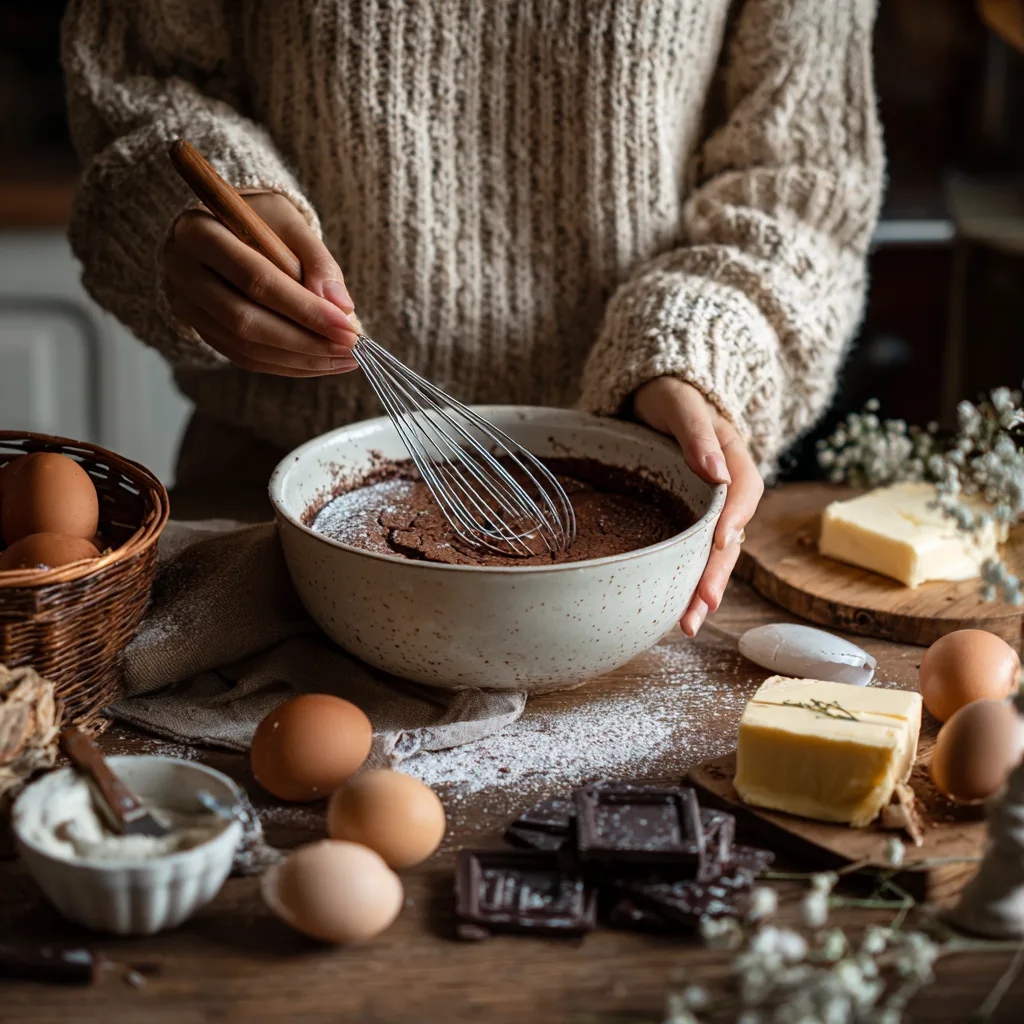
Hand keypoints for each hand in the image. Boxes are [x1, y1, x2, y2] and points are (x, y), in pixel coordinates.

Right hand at [165, 192, 359, 375]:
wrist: (220, 226)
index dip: (306, 309)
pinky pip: (245, 358)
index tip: (349, 328)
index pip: (257, 280)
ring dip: (301, 359)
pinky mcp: (200, 329)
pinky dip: (287, 365)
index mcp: (199, 233)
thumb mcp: (288, 221)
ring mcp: (187, 305)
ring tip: (344, 359)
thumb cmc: (258, 218)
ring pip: (246, 346)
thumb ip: (317, 260)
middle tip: (351, 350)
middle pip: (247, 321)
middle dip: (306, 341)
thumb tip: (343, 307)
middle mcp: (183, 272)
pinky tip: (321, 362)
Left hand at [633, 377, 762, 636]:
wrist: (652, 396)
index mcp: (732, 455)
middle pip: (730, 534)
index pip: (743, 489)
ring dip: (704, 587)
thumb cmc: (667, 394)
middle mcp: (726, 486)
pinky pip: (694, 552)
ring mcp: (709, 506)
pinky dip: (688, 580)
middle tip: (702, 605)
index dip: (735, 517)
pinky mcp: (690, 519)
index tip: (721, 541)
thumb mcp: (678, 402)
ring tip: (689, 622)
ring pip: (715, 552)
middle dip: (718, 571)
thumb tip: (715, 470)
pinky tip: (677, 608)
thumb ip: (697, 432)